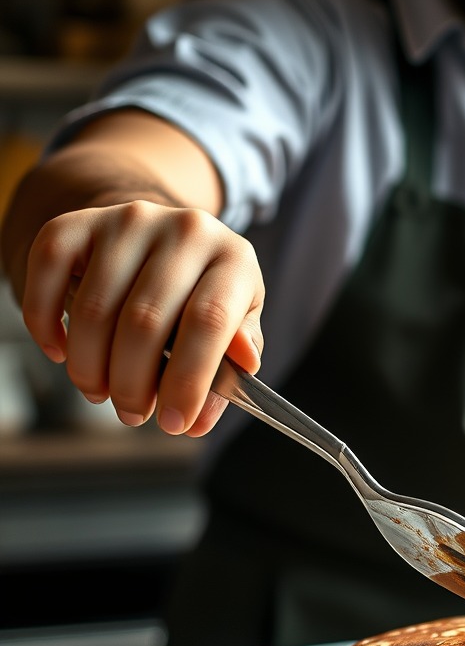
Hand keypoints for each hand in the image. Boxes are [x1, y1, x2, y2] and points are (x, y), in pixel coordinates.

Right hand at [21, 200, 264, 435]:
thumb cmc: (206, 294)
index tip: (174, 424)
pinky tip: (60, 352)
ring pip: (95, 307)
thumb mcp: (238, 324)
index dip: (187, 381)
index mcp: (234, 260)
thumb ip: (229, 368)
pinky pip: (47, 271)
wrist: (170, 240)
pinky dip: (44, 322)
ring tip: (100, 392)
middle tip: (132, 414)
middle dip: (133, 384)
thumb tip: (204, 415)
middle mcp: (186, 231)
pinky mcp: (82, 221)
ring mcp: (131, 221)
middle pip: (145, 320)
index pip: (208, 322)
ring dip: (90, 366)